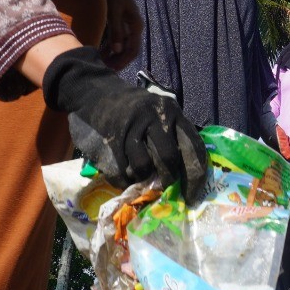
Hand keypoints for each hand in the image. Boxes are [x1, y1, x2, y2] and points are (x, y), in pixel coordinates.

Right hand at [43, 47, 208, 201]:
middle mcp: (153, 117)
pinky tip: (122, 173)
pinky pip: (120, 172)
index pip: (193, 147)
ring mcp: (130, 127)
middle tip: (160, 186)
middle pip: (168, 159)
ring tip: (137, 173)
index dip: (195, 177)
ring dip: (141, 178)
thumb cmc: (133, 110)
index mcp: (172, 112)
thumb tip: (184, 180)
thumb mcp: (159, 113)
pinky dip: (122, 180)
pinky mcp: (108, 139)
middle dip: (166, 179)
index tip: (190, 197)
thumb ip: (172, 138)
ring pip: (143, 168)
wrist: (93, 92)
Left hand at [100, 0, 143, 70]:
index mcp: (136, 27)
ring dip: (114, 55)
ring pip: (123, 46)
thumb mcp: (114, 12)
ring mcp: (129, 27)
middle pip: (129, 51)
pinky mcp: (122, 24)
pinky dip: (111, 47)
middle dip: (118, 61)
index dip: (123, 61)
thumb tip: (117, 50)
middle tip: (104, 68)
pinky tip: (101, 51)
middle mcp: (135, 29)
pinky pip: (119, 40)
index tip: (111, 69)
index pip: (133, 51)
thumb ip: (116, 31)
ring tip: (100, 62)